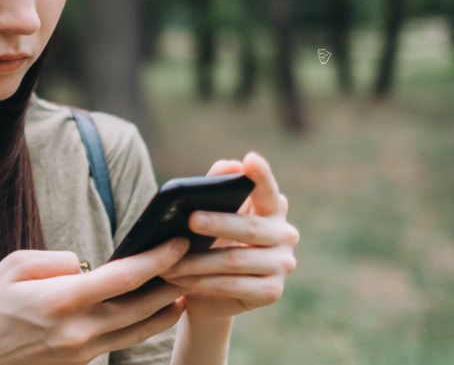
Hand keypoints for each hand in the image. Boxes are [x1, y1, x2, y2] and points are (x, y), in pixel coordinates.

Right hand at [0, 238, 190, 364]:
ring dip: (165, 309)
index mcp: (63, 301)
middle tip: (195, 261)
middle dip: (172, 282)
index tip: (177, 242)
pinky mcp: (80, 364)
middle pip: (143, 307)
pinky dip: (142, 325)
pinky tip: (152, 311)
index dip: (156, 258)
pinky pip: (121, 342)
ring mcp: (82, 352)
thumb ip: (54, 260)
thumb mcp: (10, 269)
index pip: (124, 278)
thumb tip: (85, 263)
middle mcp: (80, 331)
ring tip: (184, 288)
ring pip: (138, 330)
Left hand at [162, 152, 298, 321]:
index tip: (250, 159)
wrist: (209, 293)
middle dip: (218, 222)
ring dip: (196, 260)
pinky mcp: (272, 292)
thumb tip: (229, 165)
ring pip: (235, 259)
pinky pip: (232, 284)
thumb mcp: (210, 216)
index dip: (261, 175)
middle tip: (191, 219)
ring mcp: (282, 265)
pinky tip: (179, 279)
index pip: (268, 190)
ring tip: (168, 260)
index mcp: (272, 209)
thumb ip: (218, 188)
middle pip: (250, 227)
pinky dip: (201, 281)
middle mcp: (285, 235)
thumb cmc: (210, 244)